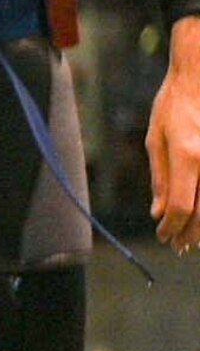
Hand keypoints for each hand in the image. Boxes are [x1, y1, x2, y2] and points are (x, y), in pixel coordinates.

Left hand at [148, 16, 199, 249]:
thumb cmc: (176, 103)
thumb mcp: (156, 138)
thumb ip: (160, 178)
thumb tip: (160, 213)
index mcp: (189, 156)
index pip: (182, 207)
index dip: (172, 228)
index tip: (163, 237)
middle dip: (191, 235)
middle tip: (179, 247)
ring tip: (195, 240)